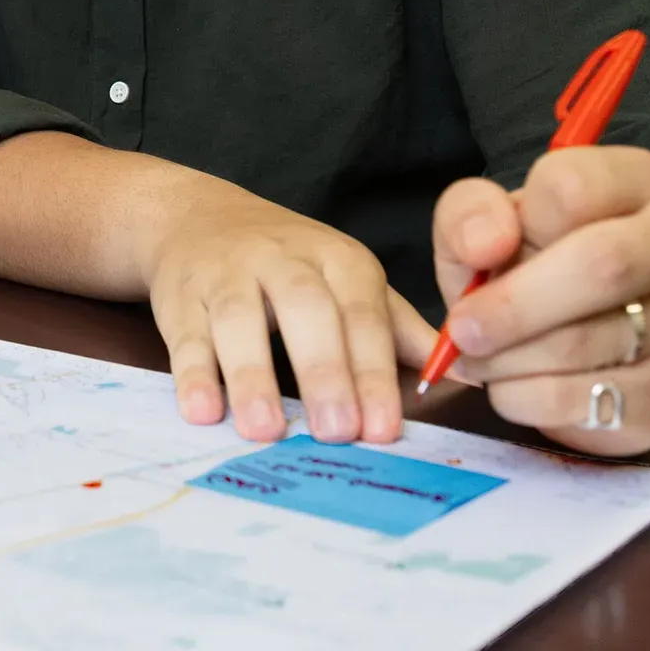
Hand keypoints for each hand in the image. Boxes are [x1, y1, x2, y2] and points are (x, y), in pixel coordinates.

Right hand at [146, 181, 436, 445]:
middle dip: (325, 372)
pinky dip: (193, 372)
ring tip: (266, 431)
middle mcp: (284, 259)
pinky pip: (185, 333)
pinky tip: (203, 411)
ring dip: (253, 375)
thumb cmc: (289, 265)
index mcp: (338, 260)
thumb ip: (398, 330)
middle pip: (307, 310)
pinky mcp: (180, 295)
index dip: (374, 372)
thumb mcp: (348, 282)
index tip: (384, 429)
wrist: (196, 216)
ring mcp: (227, 273)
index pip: (363, 314)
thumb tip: (470, 373)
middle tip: (338, 433)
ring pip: (240, 319)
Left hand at [433, 147, 649, 456]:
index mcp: (636, 181)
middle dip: (514, 306)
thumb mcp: (494, 223)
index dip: (515, 225)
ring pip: (592, 342)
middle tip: (463, 331)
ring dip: (513, 358)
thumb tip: (484, 243)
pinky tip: (514, 385)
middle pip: (602, 265)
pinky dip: (529, 399)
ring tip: (482, 358)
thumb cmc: (541, 261)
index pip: (573, 186)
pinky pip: (589, 402)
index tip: (483, 257)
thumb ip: (472, 213)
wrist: (613, 337)